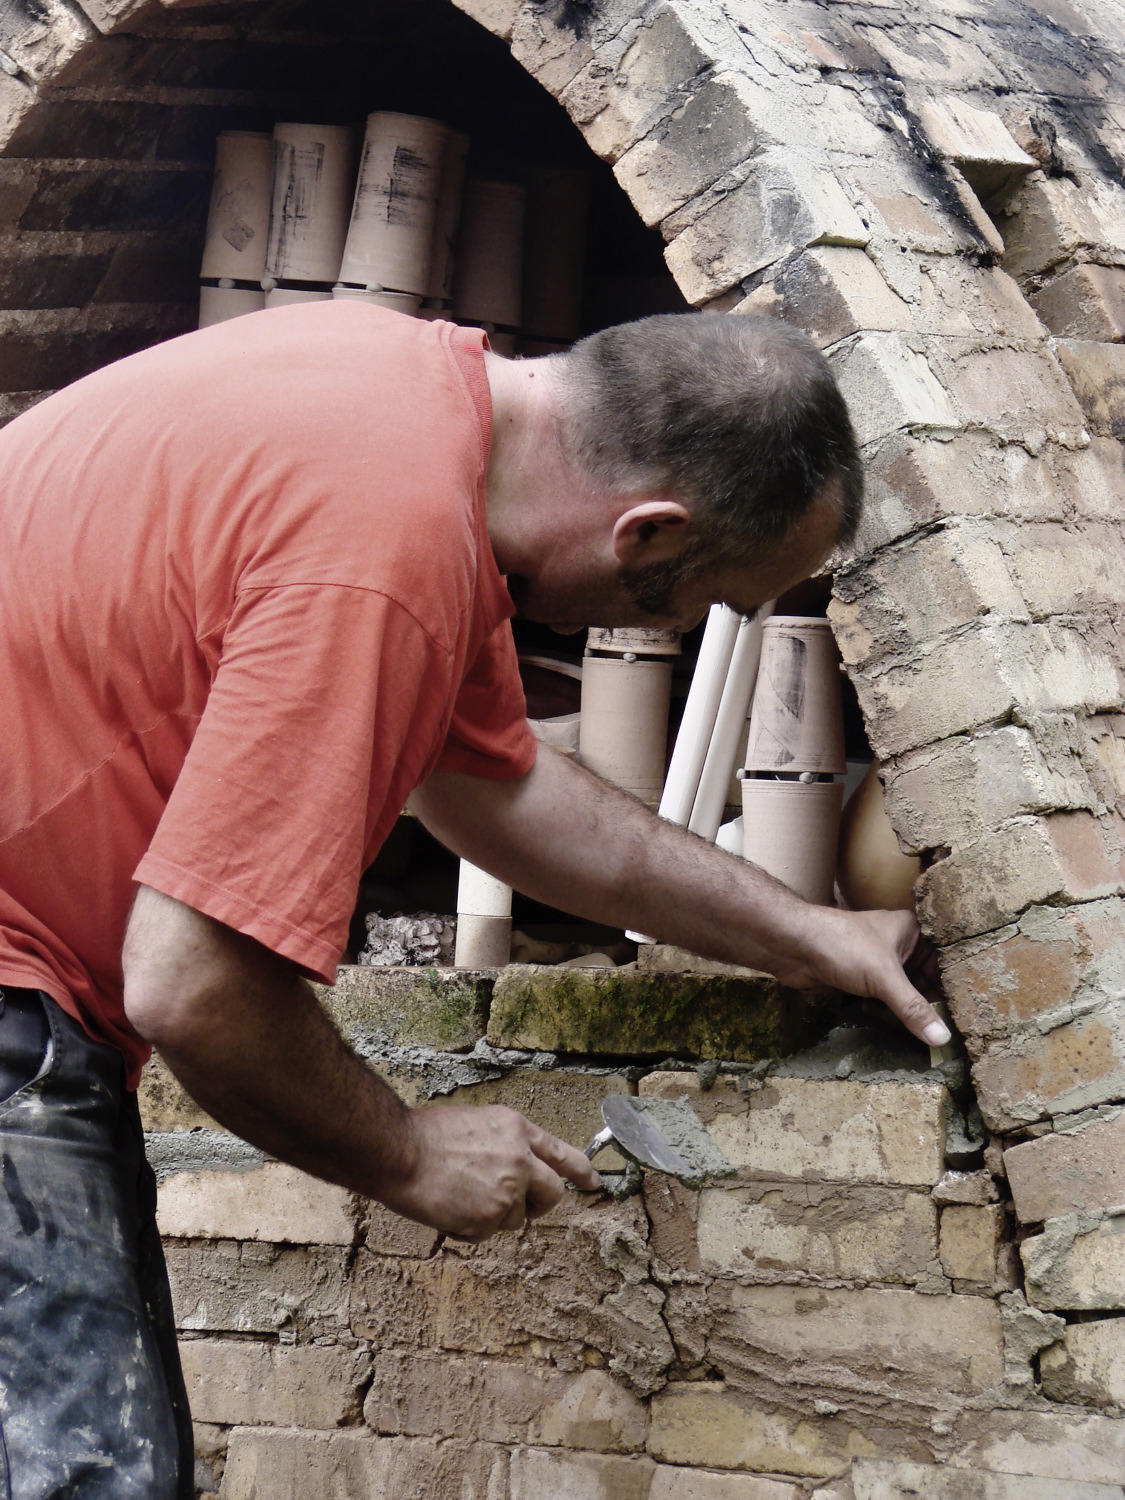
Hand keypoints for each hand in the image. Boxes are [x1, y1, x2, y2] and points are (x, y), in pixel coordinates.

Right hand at [376, 1104, 601, 1241]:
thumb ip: (505, 1145)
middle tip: (517, 1206)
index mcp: (517, 1130)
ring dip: (494, 1215)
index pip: (561, 1152)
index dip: (580, 1170)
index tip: (593, 1181)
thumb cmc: (426, 1135)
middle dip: (538, 1204)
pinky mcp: (488, 1220)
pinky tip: (450, 1206)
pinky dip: (470, 1227)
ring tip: (461, 1194)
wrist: (399, 1152)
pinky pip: (488, 1233)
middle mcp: (520, 1160)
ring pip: (515, 1218)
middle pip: (552, 1194)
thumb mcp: (478, 1123)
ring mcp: (506, 1192)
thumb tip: (516, 1168)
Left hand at [786, 906, 950, 1047]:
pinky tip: (878, 1017)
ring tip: (908, 1028)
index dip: (954, 989)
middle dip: (927, 1007)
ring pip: (905, 995)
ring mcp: (881, 964)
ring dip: (903, 1013)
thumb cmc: (841, 945)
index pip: (946, 963)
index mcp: (914, 932)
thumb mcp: (884, 977)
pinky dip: (885, 1013)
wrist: (791, 945)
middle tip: (939, 1035)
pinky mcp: (864, 980)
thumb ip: (913, 1009)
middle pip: (927, 983)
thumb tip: (942, 1040)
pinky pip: (885, 1001)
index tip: (966, 1018)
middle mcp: (902, 946)